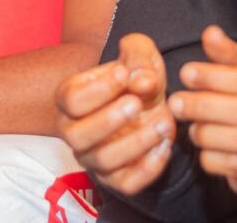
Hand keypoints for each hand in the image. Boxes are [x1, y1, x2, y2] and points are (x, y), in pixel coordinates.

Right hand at [57, 33, 175, 194]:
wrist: (148, 101)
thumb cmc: (135, 75)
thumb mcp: (139, 53)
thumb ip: (139, 59)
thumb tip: (142, 82)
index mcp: (71, 98)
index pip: (71, 99)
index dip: (97, 89)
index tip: (123, 73)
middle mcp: (74, 131)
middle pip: (77, 136)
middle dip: (108, 120)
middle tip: (136, 104)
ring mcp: (93, 157)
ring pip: (104, 161)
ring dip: (135, 143)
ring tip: (163, 122)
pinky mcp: (115, 178)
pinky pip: (127, 183)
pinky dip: (148, 168)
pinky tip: (166, 144)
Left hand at [169, 25, 236, 197]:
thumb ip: (225, 55)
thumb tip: (211, 32)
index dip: (216, 76)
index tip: (185, 72)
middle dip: (205, 106)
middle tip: (175, 102)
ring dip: (207, 133)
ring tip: (189, 128)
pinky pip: (235, 166)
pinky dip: (213, 158)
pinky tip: (201, 150)